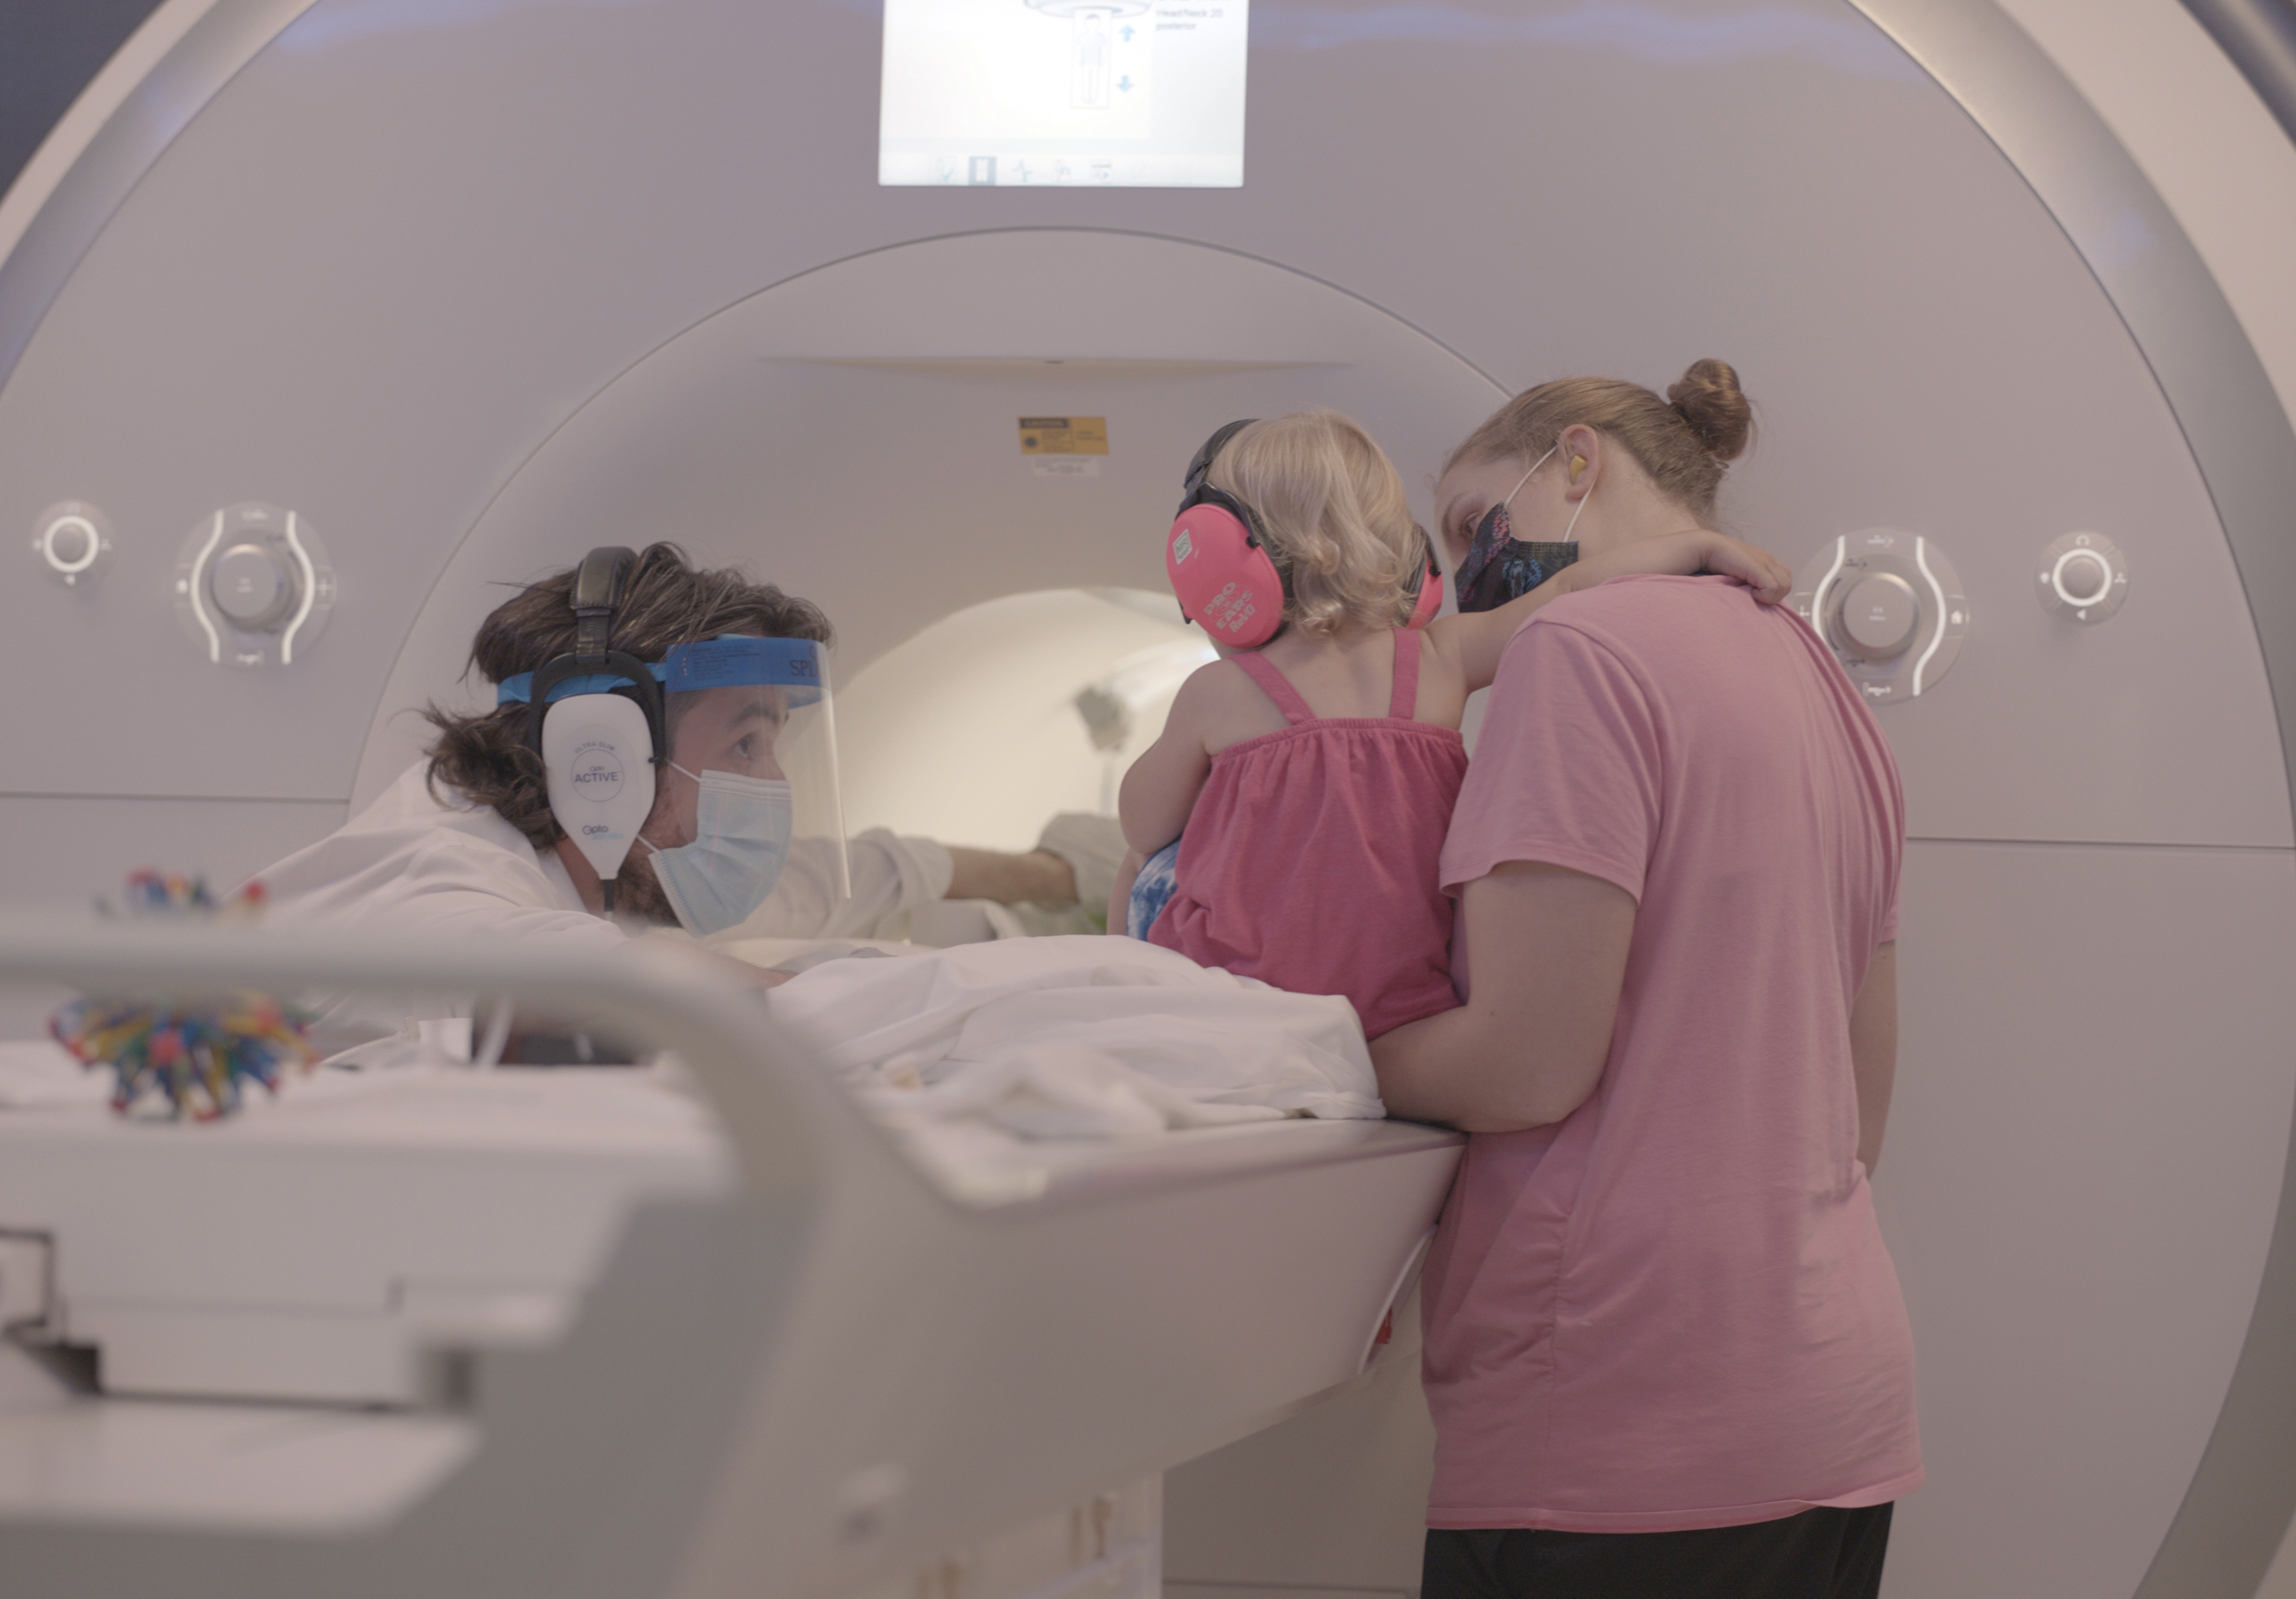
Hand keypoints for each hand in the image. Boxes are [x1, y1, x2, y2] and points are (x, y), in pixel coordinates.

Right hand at [1574, 529, 1792, 606]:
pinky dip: (1758, 575)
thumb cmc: (1626, 618)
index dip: (1770, 593)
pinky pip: (1739, 556)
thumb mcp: (1680, 623)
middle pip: (1766, 565)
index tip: (1769, 620)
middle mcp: (1707, 555)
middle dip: (1777, 587)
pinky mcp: (1695, 543)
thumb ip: (1705, 621)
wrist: (1589, 601)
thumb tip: (1732, 644)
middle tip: (1769, 612)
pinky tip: (1760, 593)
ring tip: (1764, 603)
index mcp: (1705, 571)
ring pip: (1760, 559)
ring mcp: (1701, 546)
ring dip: (1772, 582)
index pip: (1756, 574)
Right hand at [1696, 532, 1792, 604]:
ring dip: (1768, 597)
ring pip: (1783, 587)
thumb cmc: (1716, 562)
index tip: (1756, 594)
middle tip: (1755, 596)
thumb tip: (1754, 595)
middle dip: (1773, 596)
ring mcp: (1765, 561)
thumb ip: (1749, 580)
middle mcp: (1768, 559)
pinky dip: (1762, 595)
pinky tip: (1748, 591)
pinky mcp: (1758, 566)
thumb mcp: (1739, 572)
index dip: (1773, 592)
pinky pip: (1772, 588)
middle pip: (1787, 584)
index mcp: (1765, 560)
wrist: (1706, 547)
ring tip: (1751, 593)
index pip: (1785, 579)